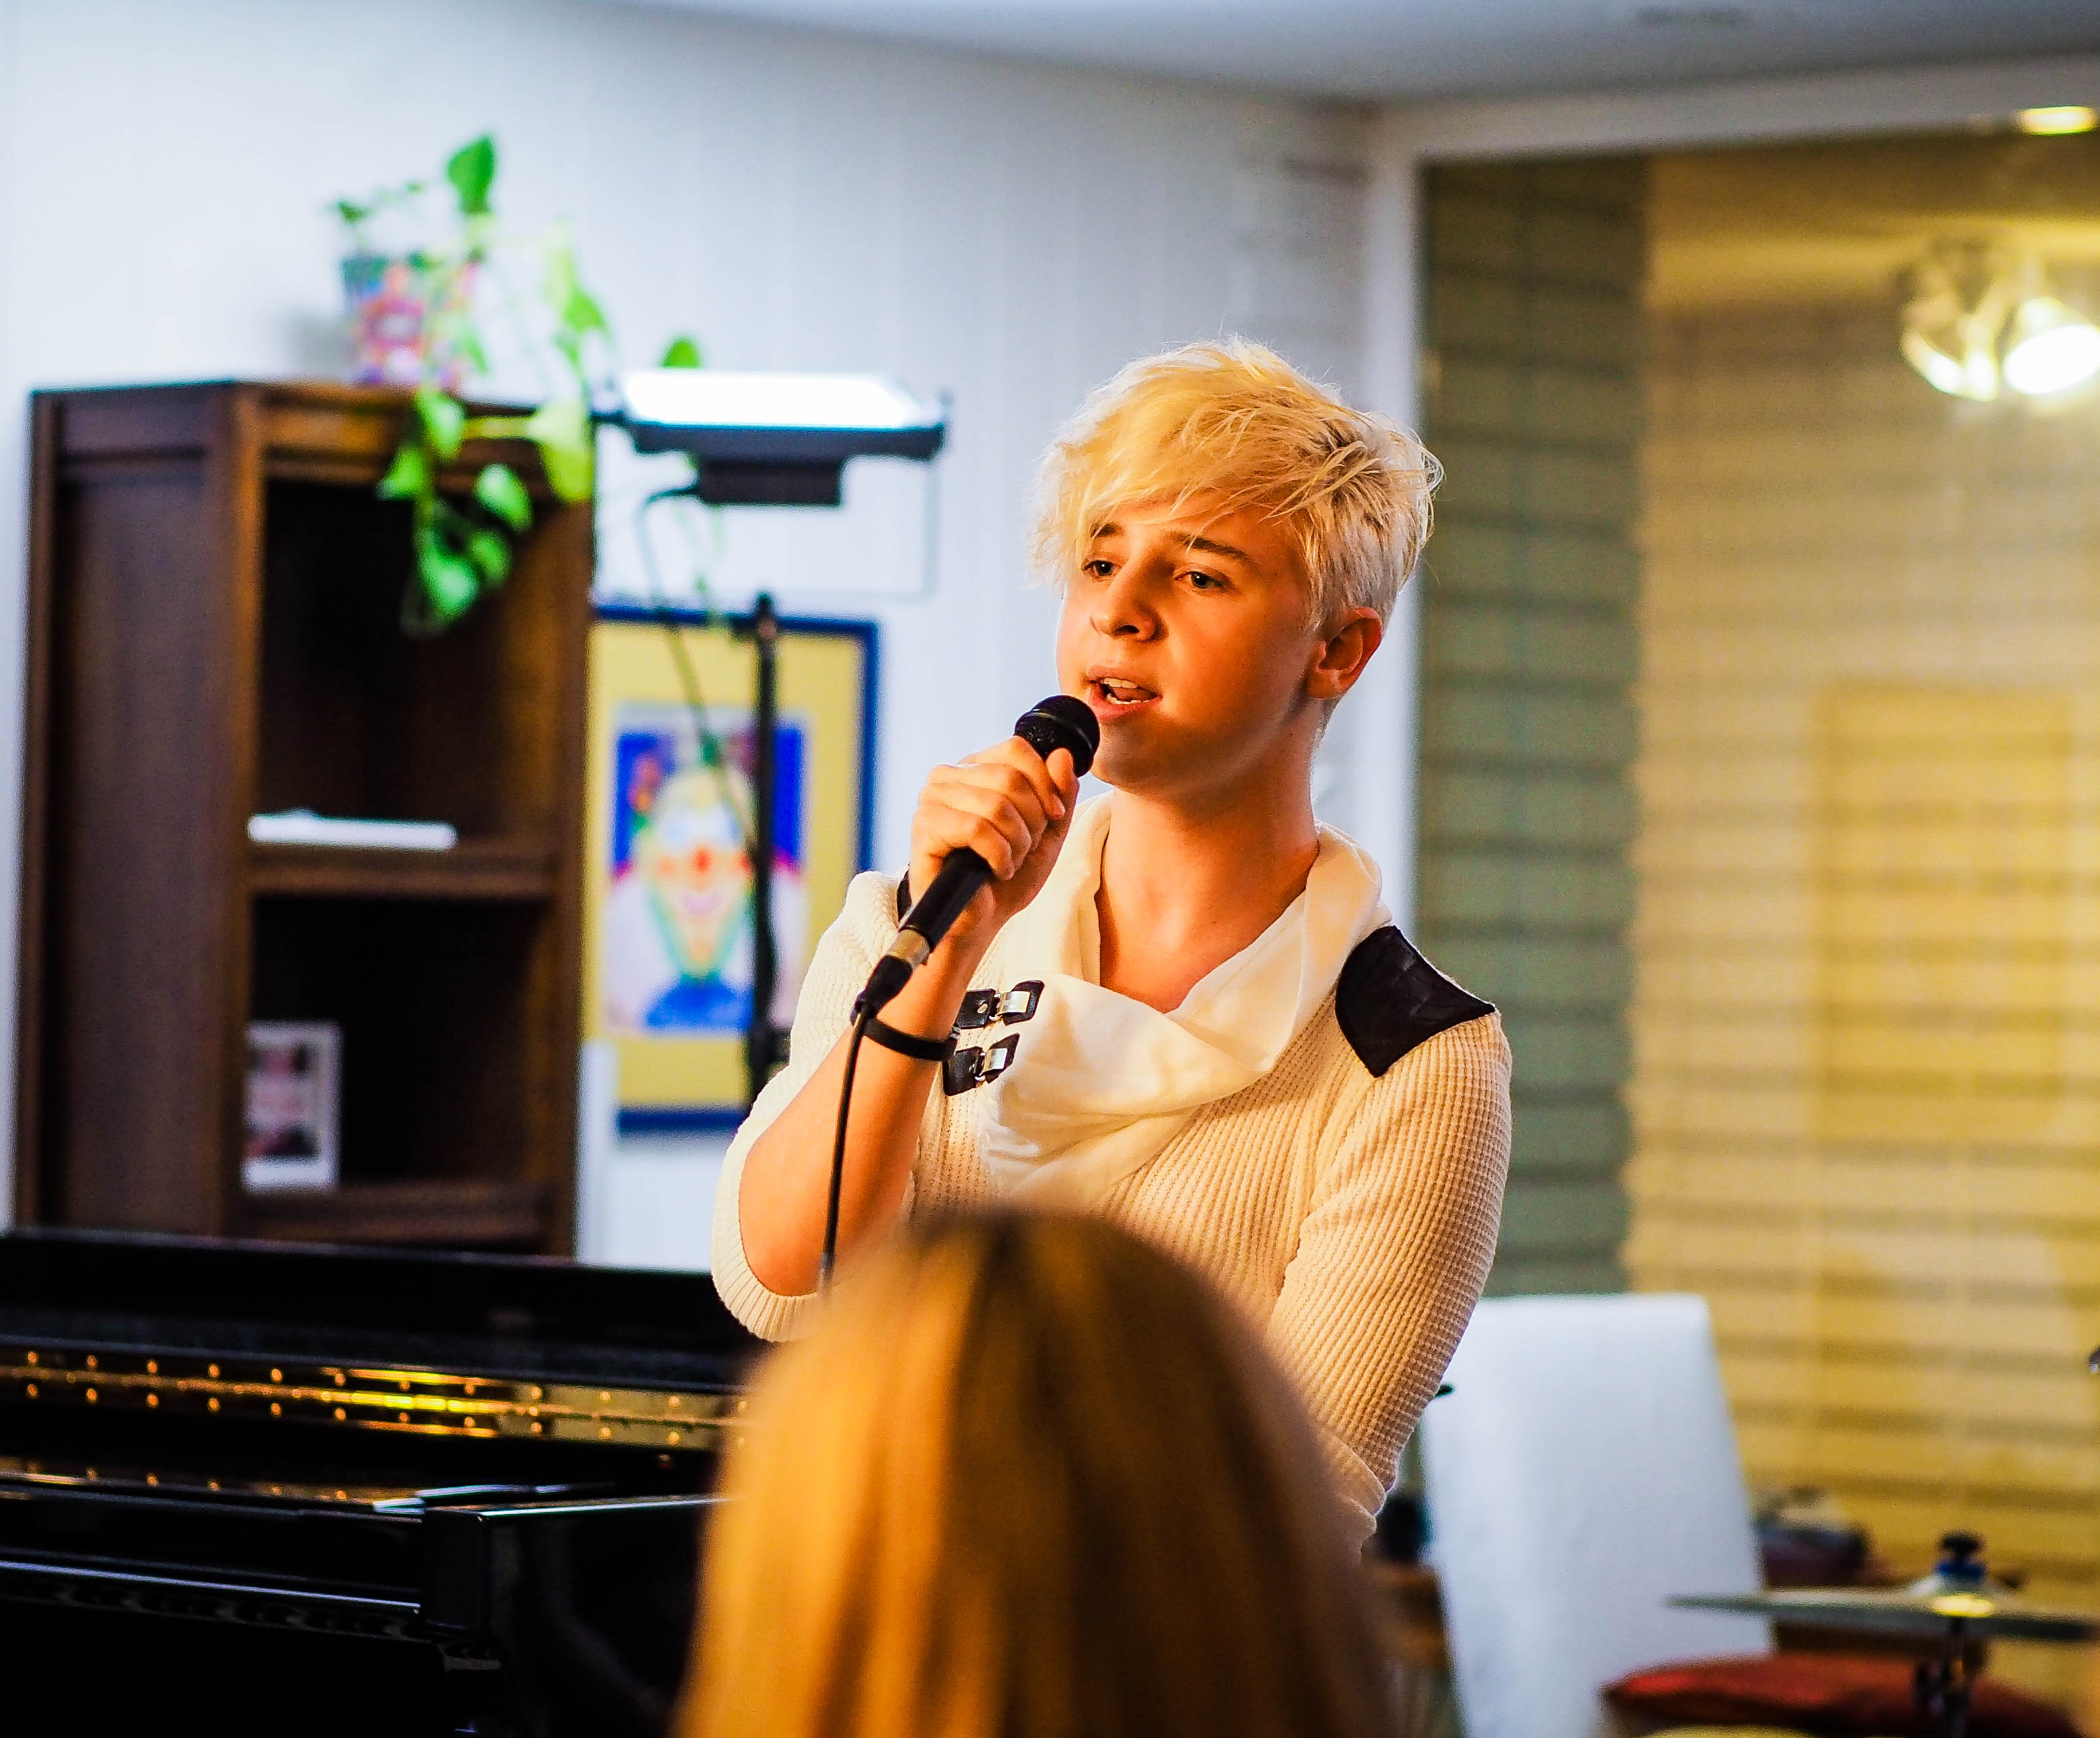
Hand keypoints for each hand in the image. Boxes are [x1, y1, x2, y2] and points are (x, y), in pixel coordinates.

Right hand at [907, 736, 1079, 957]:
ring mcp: (931, 800)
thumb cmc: (1008, 875)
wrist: (981, 921)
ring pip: (995, 804)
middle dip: (1032, 821)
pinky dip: (998, 856)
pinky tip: (994, 870)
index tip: (1053, 817)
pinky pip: (976, 829)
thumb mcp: (1049, 831)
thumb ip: (1060, 792)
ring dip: (1016, 843)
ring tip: (1008, 862)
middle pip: (1010, 777)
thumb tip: (1063, 754)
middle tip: (1024, 849)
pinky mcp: (923, 828)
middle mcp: (947, 777)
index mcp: (974, 768)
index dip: (1045, 784)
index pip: (1016, 749)